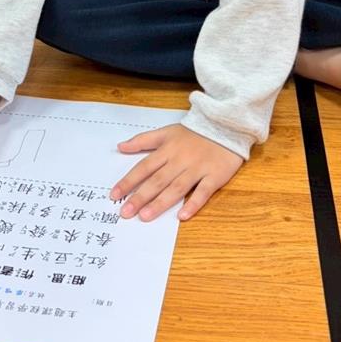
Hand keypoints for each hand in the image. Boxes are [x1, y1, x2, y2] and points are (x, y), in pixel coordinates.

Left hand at [110, 124, 243, 222]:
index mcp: (167, 150)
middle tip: (125, 213)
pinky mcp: (215, 176)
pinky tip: (182, 216)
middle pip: (157, 180)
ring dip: (160, 203)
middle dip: (140, 197)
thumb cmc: (194, 132)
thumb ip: (143, 140)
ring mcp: (197, 169)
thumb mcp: (167, 131)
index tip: (114, 195)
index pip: (144, 167)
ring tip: (145, 217)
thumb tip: (120, 147)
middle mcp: (180, 160)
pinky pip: (203, 192)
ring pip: (176, 188)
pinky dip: (193, 203)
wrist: (226, 124)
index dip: (129, 181)